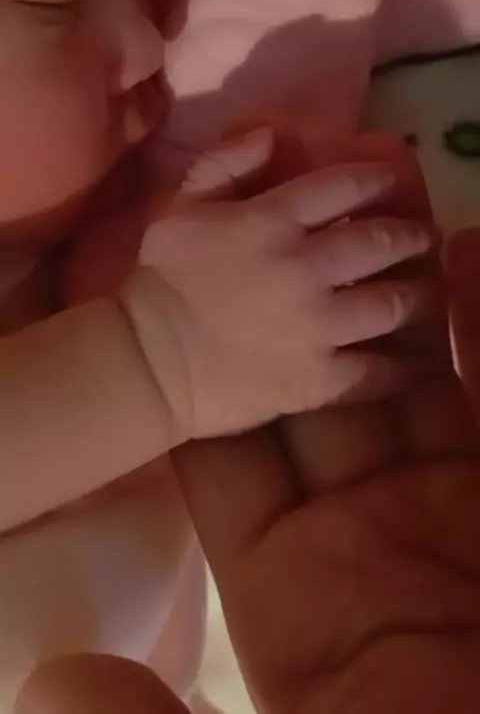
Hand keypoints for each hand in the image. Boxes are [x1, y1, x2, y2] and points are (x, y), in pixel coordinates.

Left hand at [16, 222, 479, 713]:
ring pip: (408, 390)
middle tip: (288, 245)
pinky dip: (478, 326)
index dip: (213, 385)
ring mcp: (431, 509)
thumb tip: (47, 677)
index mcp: (284, 582)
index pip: (233, 465)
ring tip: (386, 226)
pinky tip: (467, 255)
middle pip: (321, 404)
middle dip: (307, 320)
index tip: (199, 313)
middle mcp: (357, 533)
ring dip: (397, 305)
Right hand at [122, 130, 435, 441]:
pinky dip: (400, 365)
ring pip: (393, 304)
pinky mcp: (318, 377)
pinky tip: (410, 361)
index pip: (346, 187)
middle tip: (423, 239)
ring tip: (424, 294)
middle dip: (413, 236)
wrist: (149, 361)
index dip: (379, 180)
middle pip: (382, 243)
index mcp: (272, 221)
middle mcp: (306, 268)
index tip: (392, 184)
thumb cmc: (162, 279)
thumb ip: (225, 163)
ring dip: (418, 294)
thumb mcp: (180, 206)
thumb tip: (272, 132)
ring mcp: (317, 326)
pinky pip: (375, 369)